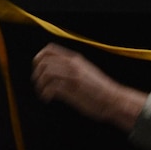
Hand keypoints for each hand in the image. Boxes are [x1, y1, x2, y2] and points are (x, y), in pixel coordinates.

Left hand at [32, 44, 146, 129]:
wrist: (114, 99)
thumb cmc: (101, 90)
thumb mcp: (86, 71)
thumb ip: (72, 69)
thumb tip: (57, 71)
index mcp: (75, 59)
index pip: (49, 50)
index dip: (39, 58)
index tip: (37, 69)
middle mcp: (72, 65)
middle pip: (44, 61)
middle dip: (37, 73)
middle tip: (38, 84)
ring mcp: (72, 76)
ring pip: (45, 73)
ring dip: (39, 84)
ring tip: (42, 93)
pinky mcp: (72, 89)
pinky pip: (51, 87)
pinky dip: (44, 94)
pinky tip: (47, 99)